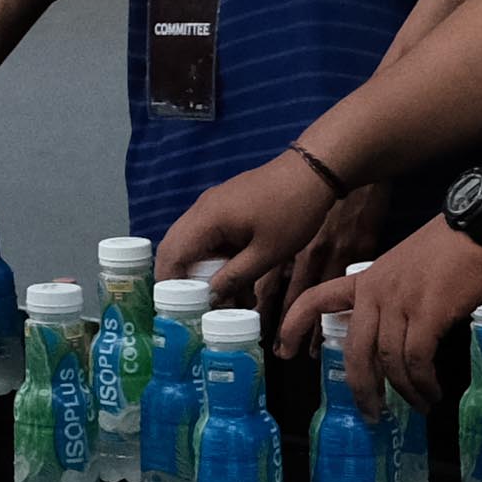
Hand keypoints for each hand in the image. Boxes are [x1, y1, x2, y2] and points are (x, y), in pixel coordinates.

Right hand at [157, 143, 345, 303]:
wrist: (313, 171)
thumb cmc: (293, 211)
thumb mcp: (267, 253)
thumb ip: (235, 276)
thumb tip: (211, 297)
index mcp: (207, 219)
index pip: (171, 254)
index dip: (169, 283)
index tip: (178, 309)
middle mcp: (202, 210)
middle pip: (177, 250)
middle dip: (187, 282)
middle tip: (201, 308)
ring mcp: (214, 207)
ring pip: (197, 247)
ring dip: (209, 274)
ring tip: (234, 302)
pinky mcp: (227, 208)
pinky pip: (213, 238)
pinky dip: (221, 261)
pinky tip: (243, 282)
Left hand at [298, 206, 481, 387]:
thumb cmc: (452, 246)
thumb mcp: (406, 266)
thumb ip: (392, 297)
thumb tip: (397, 334)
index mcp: (366, 279)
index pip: (317, 299)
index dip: (295, 325)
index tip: (284, 352)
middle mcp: (376, 292)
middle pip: (355, 350)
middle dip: (361, 388)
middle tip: (371, 415)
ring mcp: (400, 302)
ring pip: (388, 360)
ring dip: (405, 391)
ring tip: (421, 405)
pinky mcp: (428, 313)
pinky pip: (416, 359)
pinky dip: (423, 382)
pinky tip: (433, 391)